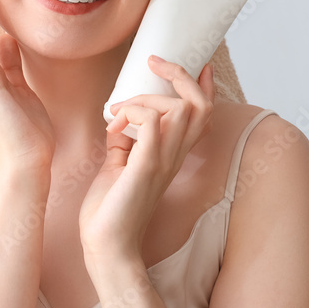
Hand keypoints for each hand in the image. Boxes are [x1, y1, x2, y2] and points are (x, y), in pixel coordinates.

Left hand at [79, 56, 214, 266]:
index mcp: (172, 155)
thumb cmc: (109, 210)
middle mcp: (175, 156)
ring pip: (180, 108)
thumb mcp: (118, 164)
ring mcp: (164, 161)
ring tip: (118, 111)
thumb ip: (125, 140)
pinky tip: (113, 127)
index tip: (193, 62)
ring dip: (146, 96)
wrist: (106, 245)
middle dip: (179, 75)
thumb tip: (120, 117)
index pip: (202, 114)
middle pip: (201, 104)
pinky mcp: (147, 166)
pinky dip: (131, 112)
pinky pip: (152, 122)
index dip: (202, 84)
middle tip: (151, 64)